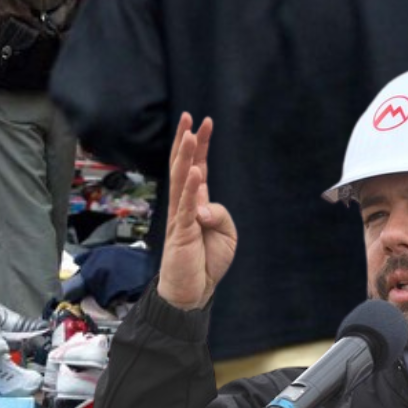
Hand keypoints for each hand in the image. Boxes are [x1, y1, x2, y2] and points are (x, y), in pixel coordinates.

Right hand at [156, 114, 236, 310]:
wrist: (192, 291)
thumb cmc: (206, 262)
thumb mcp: (226, 234)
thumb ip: (219, 213)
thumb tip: (202, 206)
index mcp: (197, 203)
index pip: (197, 168)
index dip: (201, 145)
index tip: (204, 122)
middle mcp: (185, 205)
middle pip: (184, 166)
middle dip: (188, 141)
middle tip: (189, 116)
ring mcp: (181, 217)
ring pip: (181, 180)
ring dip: (186, 156)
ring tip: (190, 134)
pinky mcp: (181, 232)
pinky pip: (186, 206)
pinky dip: (190, 188)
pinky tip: (194, 171)